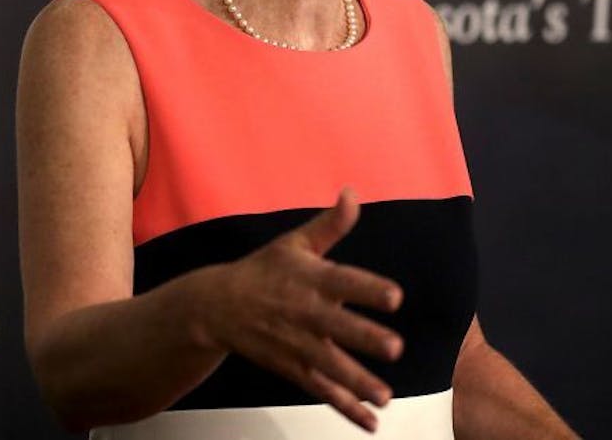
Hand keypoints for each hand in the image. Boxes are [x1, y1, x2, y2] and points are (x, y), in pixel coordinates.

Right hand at [195, 187, 403, 430]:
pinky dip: (345, 408)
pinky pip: (321, 391)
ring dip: (357, 382)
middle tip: (394, 348)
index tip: (395, 297)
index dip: (368, 288)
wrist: (216, 307)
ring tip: (385, 396)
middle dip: (364, 338)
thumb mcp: (295, 241)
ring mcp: (297, 344)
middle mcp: (305, 312)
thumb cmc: (264, 270)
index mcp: (310, 278)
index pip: (343, 282)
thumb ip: (330, 224)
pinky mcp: (292, 368)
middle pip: (338, 327)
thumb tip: (352, 193)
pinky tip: (370, 422)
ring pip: (330, 366)